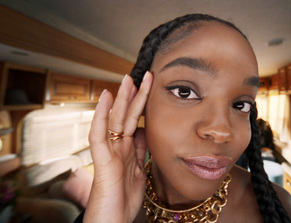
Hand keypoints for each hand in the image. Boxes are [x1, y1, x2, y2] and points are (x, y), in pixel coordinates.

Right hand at [84, 72, 152, 222]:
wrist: (112, 222)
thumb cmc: (123, 200)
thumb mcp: (139, 171)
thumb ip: (141, 152)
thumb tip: (147, 133)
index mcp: (128, 150)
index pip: (137, 121)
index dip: (143, 105)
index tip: (152, 88)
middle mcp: (118, 147)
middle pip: (126, 116)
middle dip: (134, 96)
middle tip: (143, 75)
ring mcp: (109, 152)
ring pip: (114, 120)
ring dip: (120, 98)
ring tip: (127, 79)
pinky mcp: (101, 160)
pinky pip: (99, 134)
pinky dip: (101, 115)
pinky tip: (105, 98)